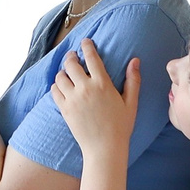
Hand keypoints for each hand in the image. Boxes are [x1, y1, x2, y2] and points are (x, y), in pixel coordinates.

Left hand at [51, 40, 138, 159]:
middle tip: (73, 56)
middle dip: (71, 56)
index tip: (85, 41)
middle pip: (71, 63)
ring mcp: (72, 99)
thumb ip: (133, 80)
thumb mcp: (131, 103)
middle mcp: (85, 88)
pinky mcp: (64, 109)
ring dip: (63, 72)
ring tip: (67, 72)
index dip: (87, 46)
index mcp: (103, 84)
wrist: (104, 148)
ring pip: (60, 76)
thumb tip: (135, 60)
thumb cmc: (121, 126)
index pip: (91, 57)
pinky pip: (54, 91)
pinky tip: (62, 87)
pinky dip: (56, 86)